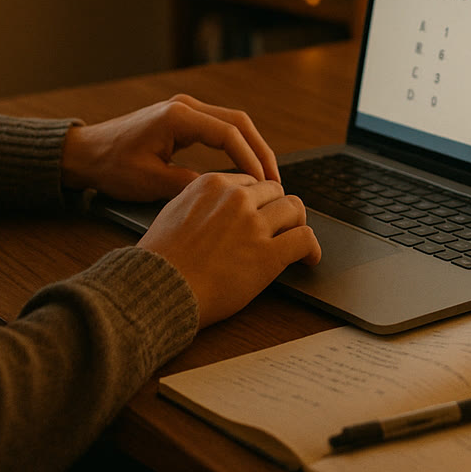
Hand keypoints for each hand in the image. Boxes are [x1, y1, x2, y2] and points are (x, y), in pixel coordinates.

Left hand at [59, 93, 279, 201]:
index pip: (228, 134)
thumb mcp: (149, 182)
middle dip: (260, 152)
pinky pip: (219, 128)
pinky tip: (246, 169)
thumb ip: (189, 184)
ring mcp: (185, 110)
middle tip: (276, 182)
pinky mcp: (183, 119)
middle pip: (238, 122)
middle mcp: (185, 106)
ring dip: (252, 148)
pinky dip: (237, 146)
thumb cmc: (111, 167)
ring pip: (232, 123)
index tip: (264, 185)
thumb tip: (225, 191)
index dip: (251, 160)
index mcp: (177, 117)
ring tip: (267, 178)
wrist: (85, 153)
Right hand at [139, 172, 322, 326]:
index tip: (260, 215)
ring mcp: (253, 225)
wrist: (159, 289)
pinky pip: (304, 239)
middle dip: (278, 210)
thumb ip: (199, 201)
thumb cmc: (161, 260)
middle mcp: (235, 199)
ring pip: (294, 208)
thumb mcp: (173, 212)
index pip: (251, 182)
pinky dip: (311, 248)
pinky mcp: (268, 254)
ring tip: (295, 241)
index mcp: (212, 185)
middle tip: (279, 229)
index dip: (258, 201)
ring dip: (296, 224)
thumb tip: (215, 205)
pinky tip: (308, 259)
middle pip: (275, 192)